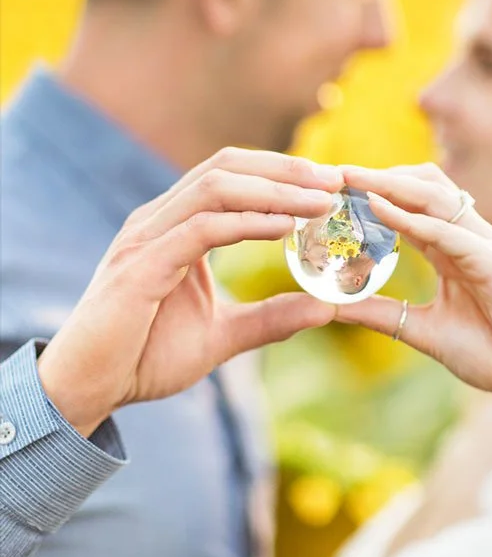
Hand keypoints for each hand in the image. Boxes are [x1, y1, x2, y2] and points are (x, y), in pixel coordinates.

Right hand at [36, 148, 342, 435]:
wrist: (89, 389)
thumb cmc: (144, 357)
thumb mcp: (224, 335)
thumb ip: (272, 319)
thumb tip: (327, 309)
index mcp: (176, 226)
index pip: (232, 175)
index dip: (283, 172)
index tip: (333, 185)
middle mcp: (158, 221)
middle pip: (226, 167)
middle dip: (286, 170)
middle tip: (337, 181)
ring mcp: (145, 240)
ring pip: (215, 188)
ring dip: (275, 191)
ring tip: (321, 202)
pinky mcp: (140, 267)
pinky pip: (200, 229)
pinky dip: (246, 223)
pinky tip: (285, 229)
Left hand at [328, 164, 491, 419]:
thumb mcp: (422, 330)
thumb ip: (381, 313)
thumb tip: (332, 307)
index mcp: (453, 251)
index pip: (407, 208)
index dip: (369, 195)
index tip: (326, 191)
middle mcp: (469, 238)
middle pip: (419, 187)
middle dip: (375, 176)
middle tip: (328, 174)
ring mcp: (483, 245)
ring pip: (433, 195)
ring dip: (388, 184)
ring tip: (346, 178)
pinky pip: (446, 230)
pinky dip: (410, 216)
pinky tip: (376, 208)